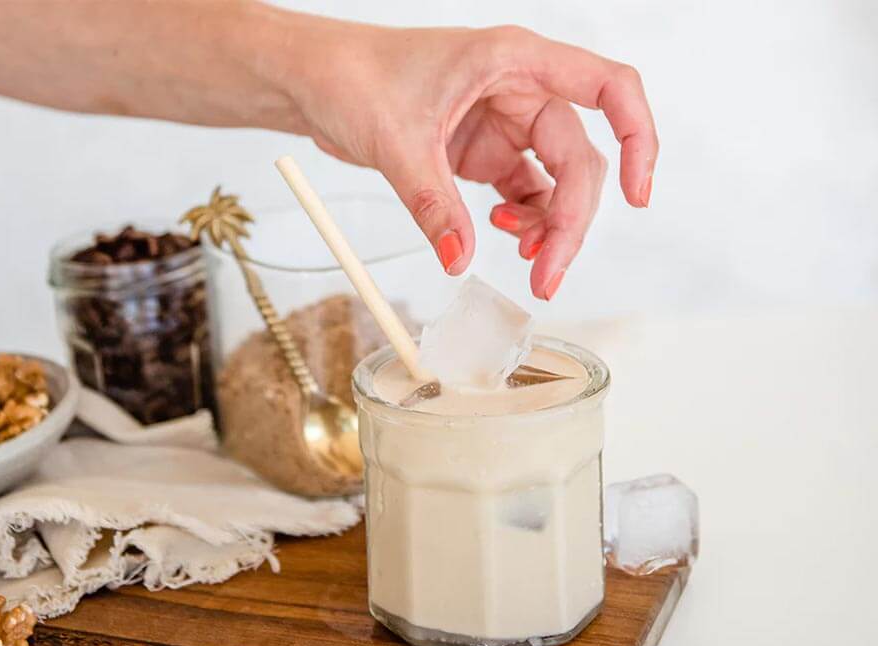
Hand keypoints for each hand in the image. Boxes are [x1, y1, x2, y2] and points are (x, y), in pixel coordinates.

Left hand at [293, 25, 657, 298]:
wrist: (319, 83)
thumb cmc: (355, 77)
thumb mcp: (396, 141)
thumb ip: (432, 202)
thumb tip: (461, 260)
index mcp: (514, 61)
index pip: (609, 86)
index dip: (637, 137)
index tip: (637, 193)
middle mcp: (522, 90)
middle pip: (581, 159)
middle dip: (571, 221)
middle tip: (546, 275)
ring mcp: (507, 124)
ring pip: (557, 182)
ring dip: (550, 227)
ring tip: (526, 259)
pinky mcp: (487, 153)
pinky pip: (526, 193)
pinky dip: (522, 220)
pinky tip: (496, 231)